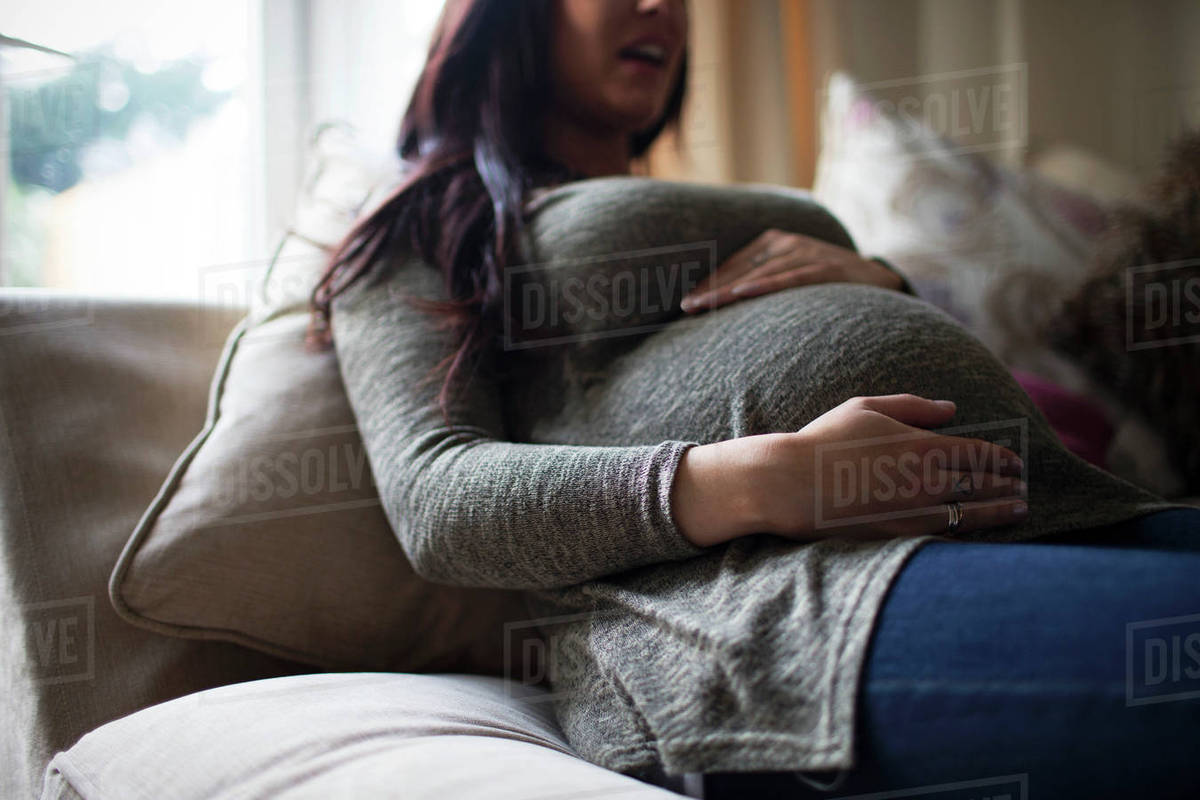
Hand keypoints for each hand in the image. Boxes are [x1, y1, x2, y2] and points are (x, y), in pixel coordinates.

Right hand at [671, 395, 1027, 546]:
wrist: (792, 484)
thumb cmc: (825, 440)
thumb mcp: (866, 407)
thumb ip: (913, 406)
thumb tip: (952, 408)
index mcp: (923, 445)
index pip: (980, 453)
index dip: (1003, 458)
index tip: (1017, 463)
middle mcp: (928, 480)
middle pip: (984, 483)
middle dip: (1009, 484)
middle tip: (1024, 487)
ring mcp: (917, 511)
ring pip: (973, 512)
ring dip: (1001, 511)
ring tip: (1019, 510)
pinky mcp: (901, 535)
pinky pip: (947, 536)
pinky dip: (970, 533)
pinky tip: (980, 532)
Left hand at [679, 228, 903, 313]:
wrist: (878, 280)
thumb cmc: (826, 284)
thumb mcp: (791, 276)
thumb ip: (763, 284)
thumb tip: (724, 307)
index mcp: (773, 242)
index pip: (733, 265)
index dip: (709, 284)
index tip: (686, 304)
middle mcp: (786, 242)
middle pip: (741, 269)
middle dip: (711, 289)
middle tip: (686, 309)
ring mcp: (805, 252)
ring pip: (759, 273)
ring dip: (728, 290)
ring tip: (705, 306)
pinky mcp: (824, 267)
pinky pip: (789, 277)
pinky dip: (764, 285)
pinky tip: (741, 293)